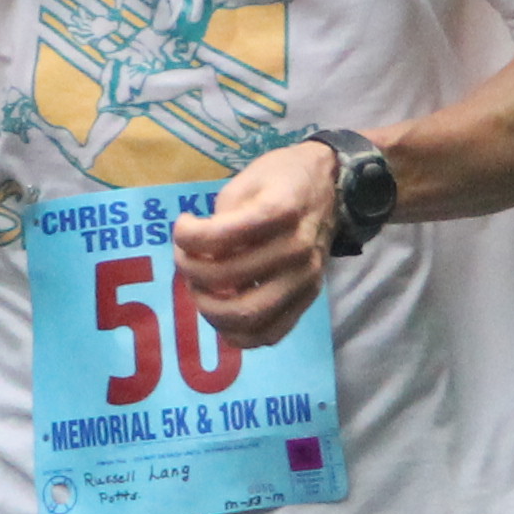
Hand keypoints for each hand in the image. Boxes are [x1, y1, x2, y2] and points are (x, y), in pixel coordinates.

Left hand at [171, 138, 339, 351]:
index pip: (221, 237)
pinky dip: (239, 334)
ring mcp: (306, 279)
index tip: (182, 225)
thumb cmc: (280, 179)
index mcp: (280, 211)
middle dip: (193, 273)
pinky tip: (222, 313)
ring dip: (210, 309)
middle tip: (185, 260)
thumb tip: (205, 260)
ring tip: (201, 289)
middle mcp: (297, 249)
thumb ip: (222, 221)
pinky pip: (271, 334)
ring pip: (249, 317)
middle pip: (230, 279)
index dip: (188, 236)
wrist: (331, 184)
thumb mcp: (245, 183)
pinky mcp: (308, 299)